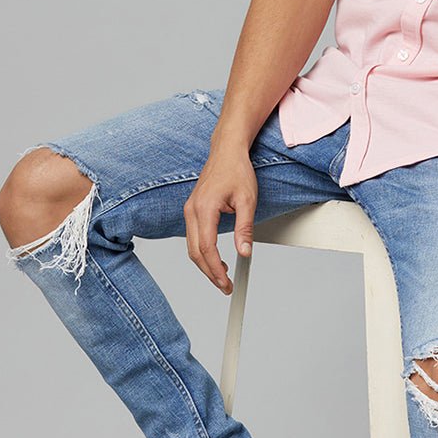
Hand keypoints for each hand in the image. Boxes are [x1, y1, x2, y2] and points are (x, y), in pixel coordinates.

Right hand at [183, 147, 256, 293]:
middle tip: (225, 286)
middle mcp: (192, 210)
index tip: (226, 282)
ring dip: (205, 265)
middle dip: (209, 273)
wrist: (227, 151)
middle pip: (195, 252)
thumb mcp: (248, 200)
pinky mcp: (192, 211)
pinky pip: (192, 237)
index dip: (216, 269)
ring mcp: (189, 210)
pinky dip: (202, 253)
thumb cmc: (236, 170)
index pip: (207, 248)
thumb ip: (244, 228)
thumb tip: (245, 252)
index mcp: (204, 208)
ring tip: (223, 276)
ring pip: (191, 247)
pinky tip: (216, 259)